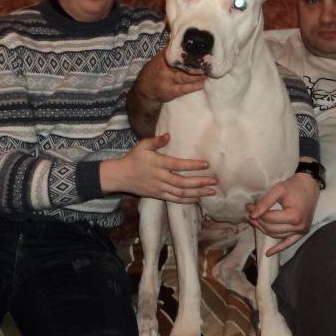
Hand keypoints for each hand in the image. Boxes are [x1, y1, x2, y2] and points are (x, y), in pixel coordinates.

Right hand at [100, 134, 216, 202]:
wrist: (120, 176)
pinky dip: (187, 200)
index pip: (177, 165)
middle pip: (182, 182)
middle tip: (215, 181)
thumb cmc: (133, 158)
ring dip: (197, 193)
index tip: (206, 164)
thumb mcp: (142, 145)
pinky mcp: (158, 195)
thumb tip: (169, 135)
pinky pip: (175, 200)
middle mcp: (160, 177)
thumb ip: (156, 141)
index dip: (192, 165)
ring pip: (181, 193)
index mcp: (157, 163)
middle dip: (200, 182)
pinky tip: (198, 199)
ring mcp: (159, 188)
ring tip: (211, 191)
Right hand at [139, 51, 207, 105]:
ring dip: (198, 75)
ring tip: (209, 72)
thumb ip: (170, 51)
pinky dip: (195, 86)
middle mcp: (164, 68)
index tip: (202, 47)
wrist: (144, 91)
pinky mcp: (170, 92)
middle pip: (182, 64)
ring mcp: (167, 80)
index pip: (176, 51)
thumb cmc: (155, 72)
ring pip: (185, 77)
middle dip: (196, 63)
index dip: (190, 50)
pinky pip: (184, 89)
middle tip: (210, 61)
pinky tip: (202, 83)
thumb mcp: (159, 59)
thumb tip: (182, 37)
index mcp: (163, 58)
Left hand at [246, 173, 319, 255]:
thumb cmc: (293, 187)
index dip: (256, 212)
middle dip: (258, 221)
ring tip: (254, 221)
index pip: (269, 218)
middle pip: (271, 228)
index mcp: (294, 216)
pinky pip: (288, 243)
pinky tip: (268, 253)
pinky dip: (278, 249)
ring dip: (263, 230)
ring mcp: (301, 232)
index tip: (248, 206)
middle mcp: (299, 227)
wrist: (309, 187)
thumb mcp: (278, 190)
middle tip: (249, 213)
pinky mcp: (301, 233)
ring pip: (276, 235)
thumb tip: (252, 214)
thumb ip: (265, 202)